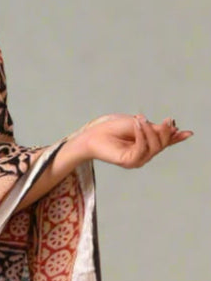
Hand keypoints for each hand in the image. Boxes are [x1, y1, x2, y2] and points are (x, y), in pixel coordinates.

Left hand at [74, 113, 192, 168]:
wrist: (94, 134)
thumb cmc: (113, 128)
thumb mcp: (139, 124)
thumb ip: (155, 128)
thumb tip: (175, 128)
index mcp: (146, 146)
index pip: (165, 143)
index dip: (176, 138)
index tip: (188, 133)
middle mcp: (143, 155)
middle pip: (162, 144)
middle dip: (162, 130)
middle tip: (157, 118)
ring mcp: (137, 160)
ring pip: (154, 147)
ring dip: (149, 130)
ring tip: (139, 119)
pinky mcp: (128, 162)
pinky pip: (142, 148)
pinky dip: (141, 134)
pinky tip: (137, 124)